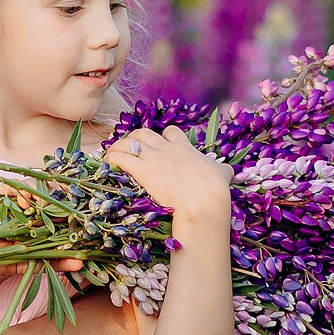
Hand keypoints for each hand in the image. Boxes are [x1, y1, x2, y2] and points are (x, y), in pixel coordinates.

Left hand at [106, 126, 231, 223]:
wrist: (203, 201)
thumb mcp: (222, 175)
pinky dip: (110, 157)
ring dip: (118, 146)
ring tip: (111, 155)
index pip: (171, 132)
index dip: (163, 138)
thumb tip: (228, 171)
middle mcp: (167, 149)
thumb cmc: (215, 190)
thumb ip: (222, 170)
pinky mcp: (142, 169)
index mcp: (185, 148)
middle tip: (129, 151)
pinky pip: (120, 157)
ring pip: (129, 141)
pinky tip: (105, 163)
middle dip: (134, 140)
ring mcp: (153, 158)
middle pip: (144, 133)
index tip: (160, 146)